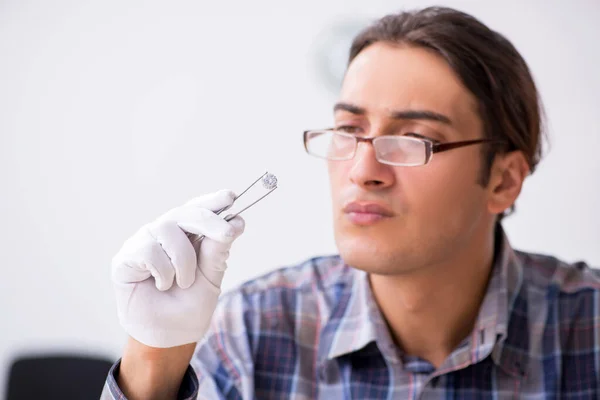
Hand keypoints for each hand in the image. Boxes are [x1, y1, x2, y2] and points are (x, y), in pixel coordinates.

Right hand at [111, 190, 244, 347]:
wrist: (169, 336)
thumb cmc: (189, 305)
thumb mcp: (211, 277)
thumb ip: (217, 251)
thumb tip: (234, 222)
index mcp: (186, 235)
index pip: (198, 209)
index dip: (212, 201)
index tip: (231, 196)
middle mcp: (164, 233)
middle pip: (185, 213)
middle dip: (209, 220)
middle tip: (228, 233)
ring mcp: (143, 242)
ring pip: (168, 231)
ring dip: (184, 261)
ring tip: (182, 282)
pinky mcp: (125, 258)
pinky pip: (149, 251)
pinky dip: (164, 272)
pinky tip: (161, 285)